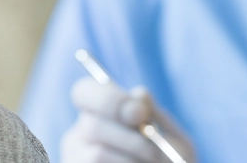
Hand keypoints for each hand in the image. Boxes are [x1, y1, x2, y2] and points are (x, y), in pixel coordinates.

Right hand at [60, 77, 195, 162]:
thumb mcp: (171, 138)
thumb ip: (154, 114)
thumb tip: (138, 95)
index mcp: (98, 112)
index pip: (83, 91)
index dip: (108, 98)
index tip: (139, 113)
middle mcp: (80, 133)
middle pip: (92, 124)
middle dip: (130, 139)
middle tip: (154, 153)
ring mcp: (76, 158)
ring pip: (98, 153)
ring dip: (133, 161)